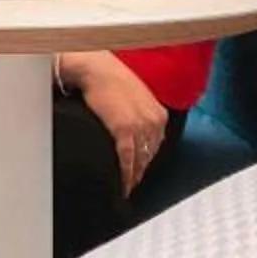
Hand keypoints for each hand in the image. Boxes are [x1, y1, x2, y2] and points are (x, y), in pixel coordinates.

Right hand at [69, 52, 168, 192]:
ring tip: (126, 188)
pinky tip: (122, 184)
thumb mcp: (136, 97)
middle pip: (149, 155)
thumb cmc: (111, 79)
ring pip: (139, 160)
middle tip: (133, 184)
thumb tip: (135, 131)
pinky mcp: (124, 130)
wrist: (97, 69)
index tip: (141, 170)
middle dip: (141, 171)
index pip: (156, 145)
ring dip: (134, 177)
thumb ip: (141, 115)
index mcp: (159, 114)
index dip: (148, 160)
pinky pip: (127, 159)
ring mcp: (140, 126)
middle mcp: (154, 121)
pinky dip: (125, 175)